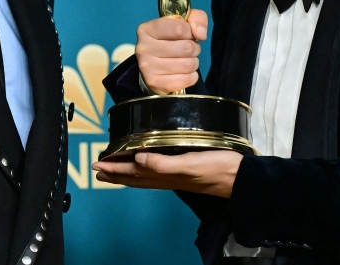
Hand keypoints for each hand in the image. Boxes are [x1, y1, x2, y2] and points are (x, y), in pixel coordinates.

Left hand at [92, 150, 242, 197]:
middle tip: (99, 169)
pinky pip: (156, 173)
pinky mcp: (184, 171)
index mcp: (165, 175)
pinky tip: (146, 166)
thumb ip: (163, 164)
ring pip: (144, 176)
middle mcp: (167, 176)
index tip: (99, 164)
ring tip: (114, 170)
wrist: (240, 178)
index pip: (133, 172)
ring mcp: (175, 175)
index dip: (115, 168)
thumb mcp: (190, 164)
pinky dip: (145, 170)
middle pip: (135, 176)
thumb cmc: (217, 169)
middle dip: (116, 172)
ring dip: (127, 172)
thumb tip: (138, 160)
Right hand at [135, 9, 207, 93]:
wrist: (154, 66)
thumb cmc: (171, 40)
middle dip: (194, 48)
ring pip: (188, 65)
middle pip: (186, 47)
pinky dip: (191, 76)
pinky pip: (186, 79)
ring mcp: (147, 67)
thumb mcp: (183, 22)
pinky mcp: (155, 83)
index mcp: (147, 29)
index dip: (190, 32)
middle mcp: (143, 48)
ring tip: (185, 60)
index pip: (179, 28)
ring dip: (193, 62)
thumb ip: (196, 18)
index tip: (187, 34)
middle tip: (188, 49)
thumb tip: (200, 34)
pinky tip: (183, 72)